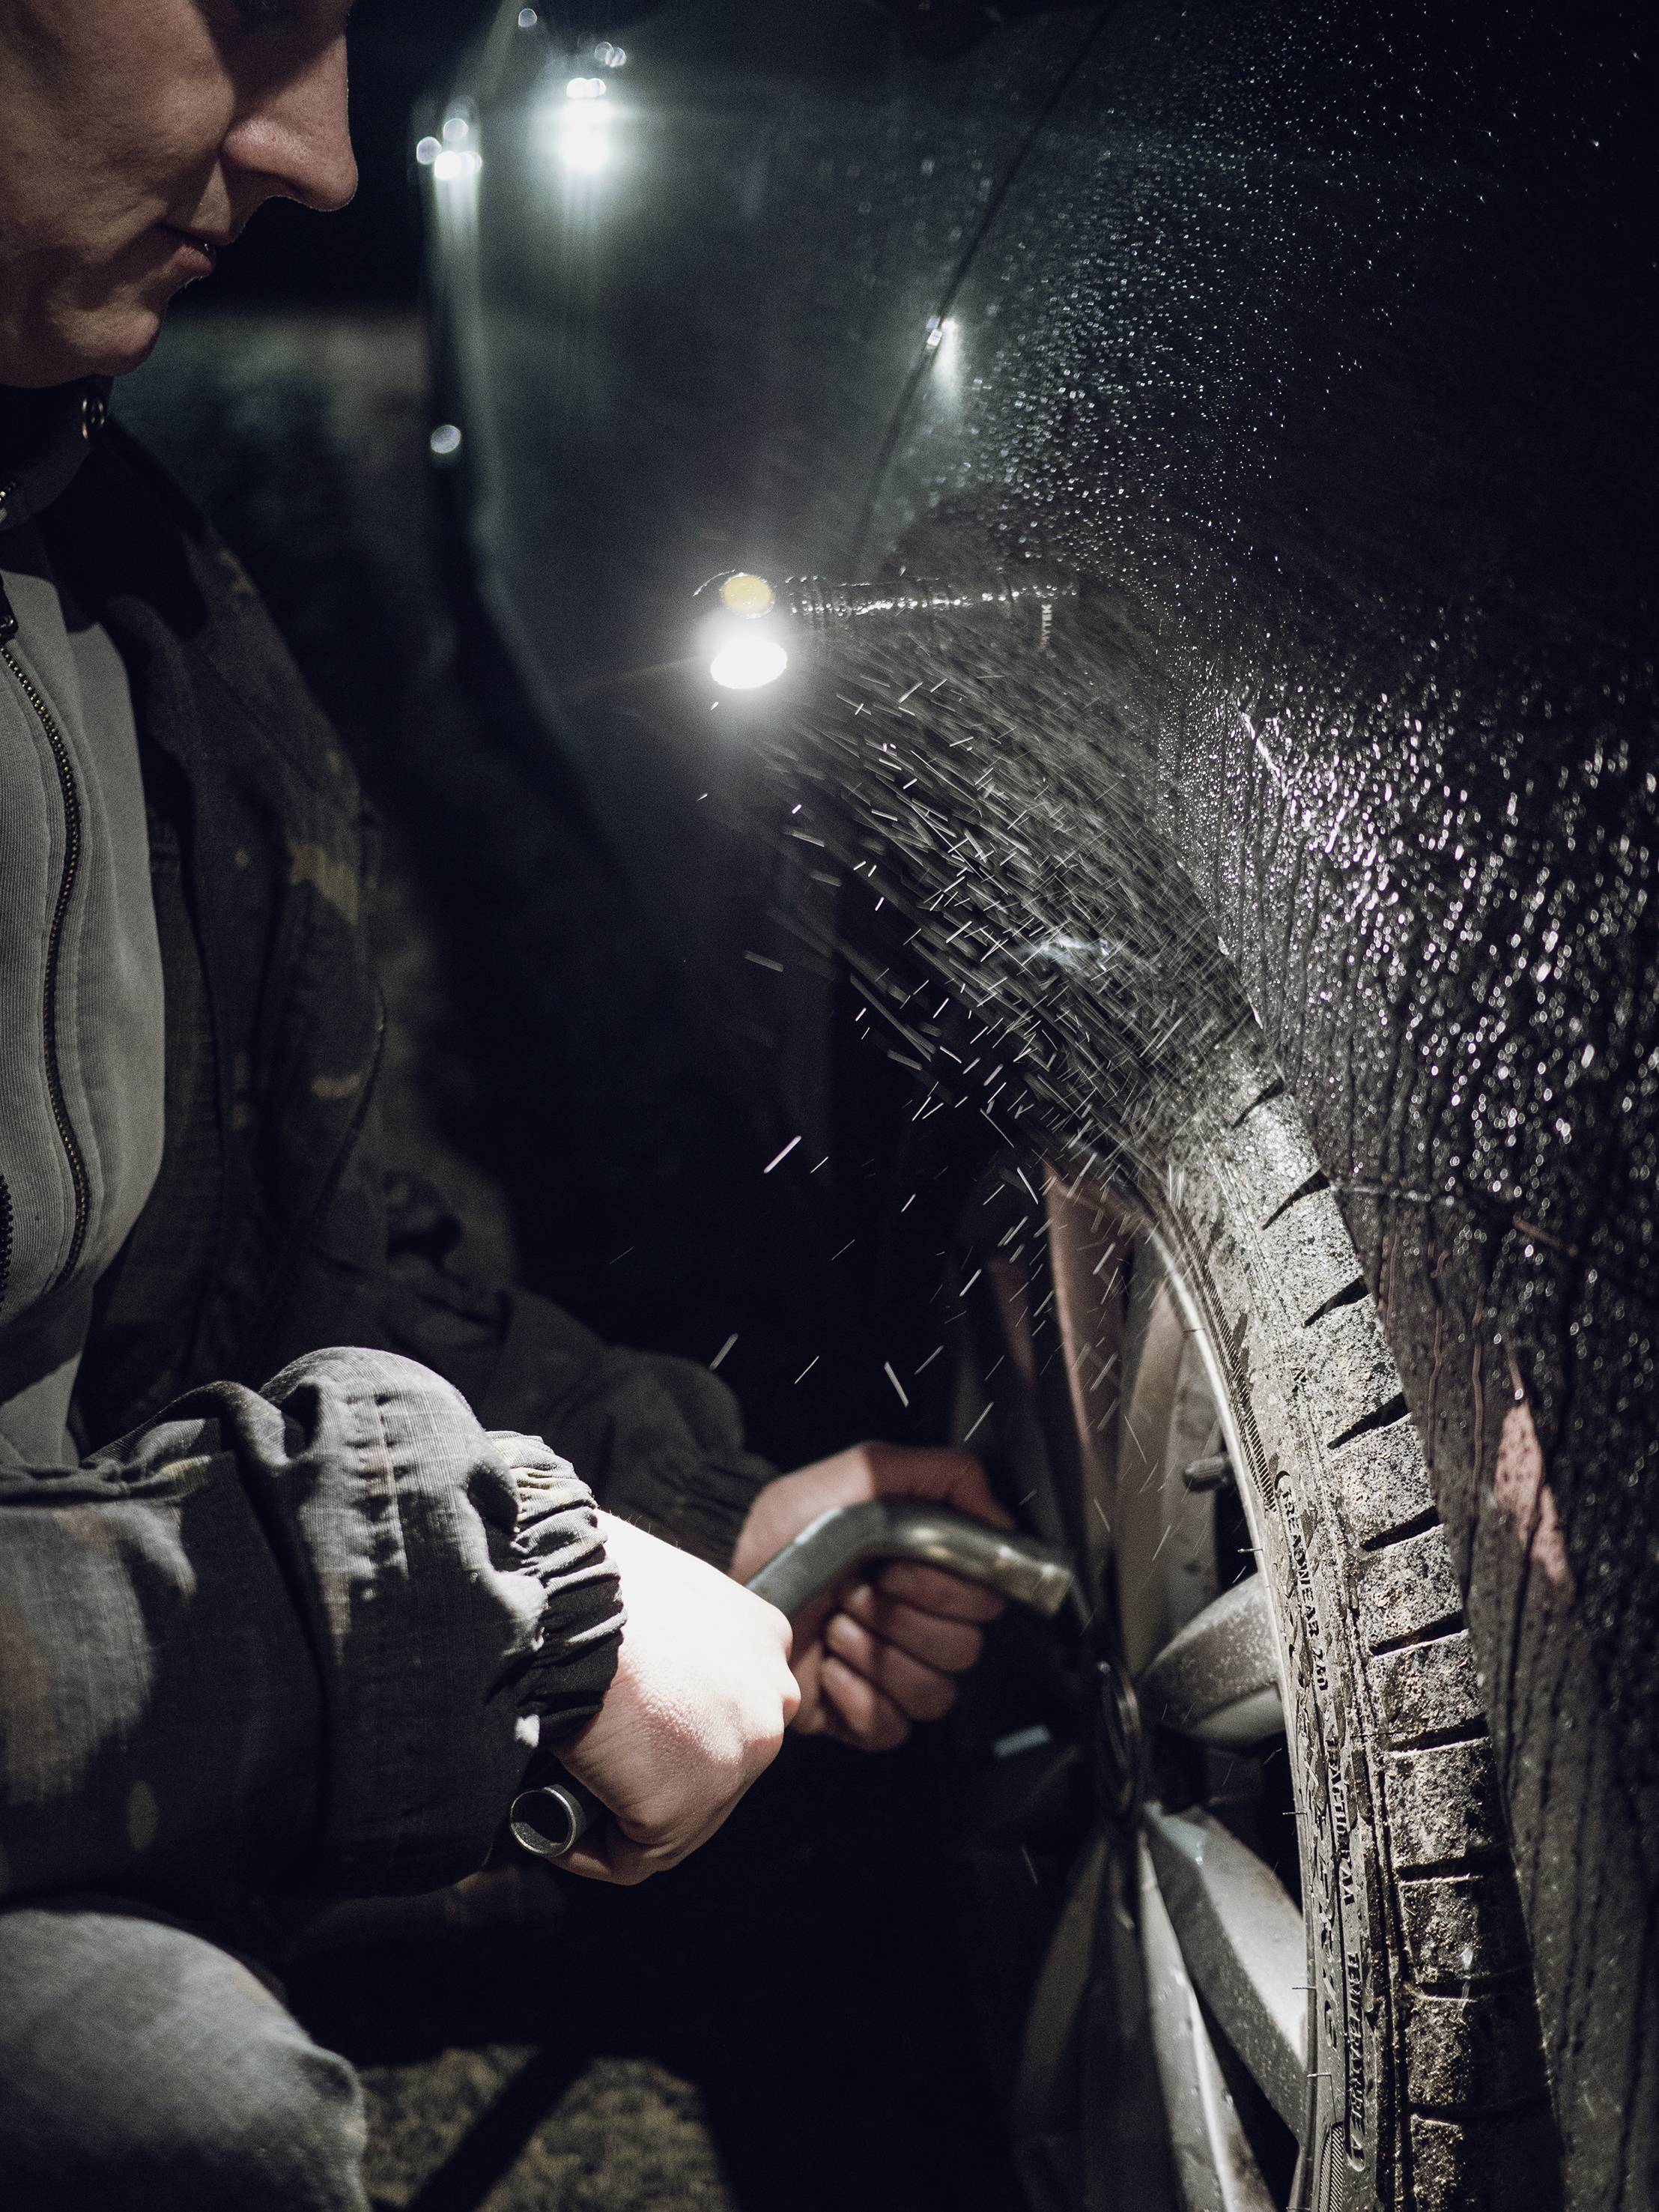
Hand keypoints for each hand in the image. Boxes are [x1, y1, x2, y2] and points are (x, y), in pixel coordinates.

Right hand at [554, 1511, 798, 1883]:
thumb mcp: (657, 1592)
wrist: (571, 1598)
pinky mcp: (686, 1807)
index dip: (669, 1729)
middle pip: (711, 1767)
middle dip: (651, 1778)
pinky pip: (632, 1856)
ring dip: (616, 1815)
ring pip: (677, 1819)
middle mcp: (771, 1700)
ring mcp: (737, 1759)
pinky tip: (550, 1826)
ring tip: (559, 1795)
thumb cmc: (593, 1579)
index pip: (725, 1708)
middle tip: (588, 1768)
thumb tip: (624, 1676)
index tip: (618, 1728)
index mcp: (765, 1639)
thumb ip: (667, 1637)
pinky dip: (585, 1849)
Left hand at [730, 1443, 1011, 1751]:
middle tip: (854, 1590)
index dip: (940, 1587)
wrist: (729, 1561)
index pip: (983, 1603)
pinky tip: (827, 1666)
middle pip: (963, 1651)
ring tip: (835, 1623)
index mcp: (930, 1575)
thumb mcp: (870, 1473)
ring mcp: (889, 1674)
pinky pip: (891, 1727)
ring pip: (934, 1694)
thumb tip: (1003, 1520)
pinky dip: (859, 1698)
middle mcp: (918, 1626)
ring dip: (879, 1656)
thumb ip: (948, 1477)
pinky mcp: (856, 1716)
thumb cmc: (793, 1519)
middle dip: (902, 1618)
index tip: (893, 1564)